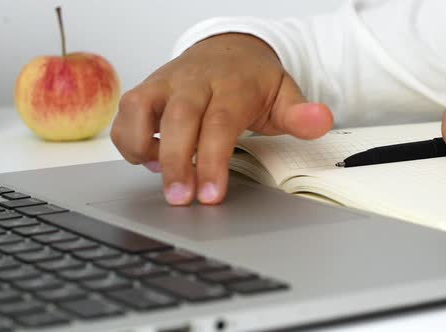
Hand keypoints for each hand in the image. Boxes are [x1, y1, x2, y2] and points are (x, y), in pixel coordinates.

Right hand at [111, 33, 332, 204]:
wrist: (227, 48)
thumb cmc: (252, 81)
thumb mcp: (284, 94)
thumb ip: (299, 113)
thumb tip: (320, 121)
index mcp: (232, 85)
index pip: (220, 123)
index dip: (213, 161)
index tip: (211, 196)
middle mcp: (194, 81)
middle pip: (178, 119)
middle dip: (176, 163)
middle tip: (180, 200)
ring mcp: (166, 83)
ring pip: (140, 109)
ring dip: (143, 148)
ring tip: (159, 175)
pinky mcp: (146, 89)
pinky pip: (125, 113)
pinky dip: (128, 140)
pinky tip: (149, 158)